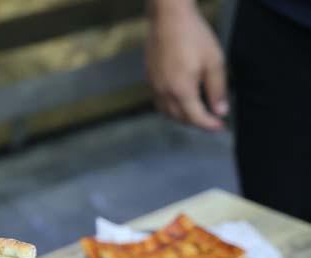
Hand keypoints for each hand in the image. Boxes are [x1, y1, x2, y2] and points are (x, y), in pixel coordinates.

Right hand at [145, 1, 227, 130]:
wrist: (168, 19)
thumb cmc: (193, 36)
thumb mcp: (214, 62)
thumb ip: (217, 89)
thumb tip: (220, 110)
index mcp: (181, 90)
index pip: (196, 118)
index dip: (209, 125)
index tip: (220, 126)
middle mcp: (164, 92)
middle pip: (180, 118)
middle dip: (196, 122)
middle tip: (211, 118)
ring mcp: (154, 86)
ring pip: (166, 112)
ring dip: (181, 116)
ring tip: (196, 110)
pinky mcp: (149, 79)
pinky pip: (158, 101)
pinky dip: (170, 106)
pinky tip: (180, 98)